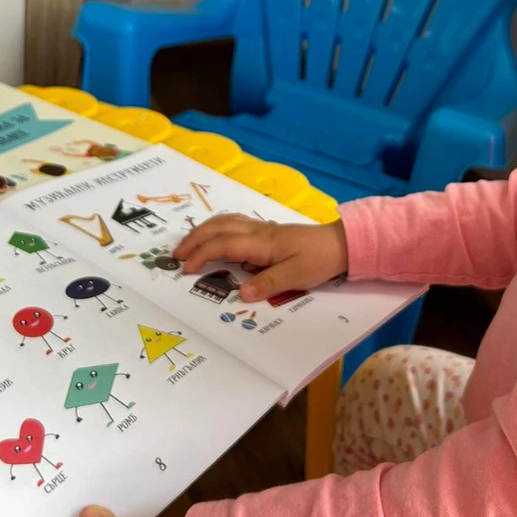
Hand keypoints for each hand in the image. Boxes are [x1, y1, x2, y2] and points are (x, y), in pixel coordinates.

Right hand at [173, 214, 347, 302]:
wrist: (340, 244)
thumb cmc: (318, 259)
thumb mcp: (296, 276)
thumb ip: (268, 284)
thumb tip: (241, 294)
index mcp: (261, 243)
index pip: (223, 245)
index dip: (202, 255)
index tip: (185, 268)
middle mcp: (258, 231)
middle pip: (218, 228)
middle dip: (194, 239)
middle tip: (176, 254)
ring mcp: (262, 229)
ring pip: (225, 222)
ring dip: (203, 230)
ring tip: (188, 244)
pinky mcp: (267, 231)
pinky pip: (234, 223)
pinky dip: (217, 227)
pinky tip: (215, 235)